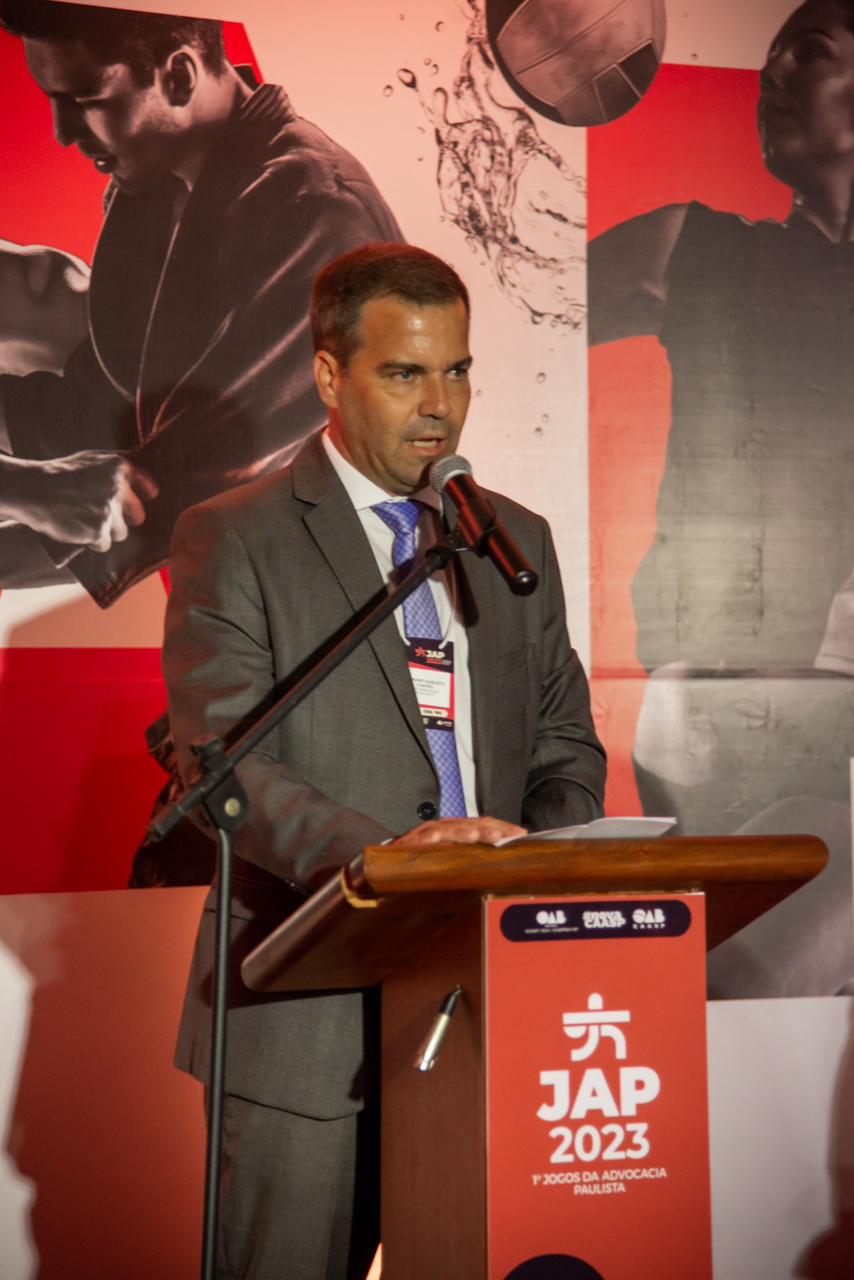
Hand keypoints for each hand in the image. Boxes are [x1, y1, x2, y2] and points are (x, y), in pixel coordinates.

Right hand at [1, 450, 158, 549]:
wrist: (32, 489)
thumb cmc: (58, 474)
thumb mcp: (89, 459)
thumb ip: (113, 468)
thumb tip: (138, 480)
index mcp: (118, 467)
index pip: (147, 486)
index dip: (146, 496)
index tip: (148, 500)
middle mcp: (118, 488)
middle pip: (137, 514)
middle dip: (126, 519)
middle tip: (109, 519)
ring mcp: (109, 510)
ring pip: (121, 532)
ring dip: (106, 532)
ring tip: (84, 522)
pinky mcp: (99, 530)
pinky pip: (104, 544)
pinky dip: (93, 542)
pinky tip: (78, 531)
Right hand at [391, 815, 525, 847]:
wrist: (390, 859)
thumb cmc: (425, 858)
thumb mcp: (452, 853)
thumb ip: (472, 853)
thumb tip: (501, 853)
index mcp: (457, 828)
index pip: (483, 823)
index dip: (502, 827)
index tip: (521, 834)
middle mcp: (445, 827)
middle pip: (470, 825)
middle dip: (489, 831)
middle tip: (506, 837)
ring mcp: (428, 833)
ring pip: (448, 830)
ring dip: (463, 833)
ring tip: (477, 836)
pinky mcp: (411, 843)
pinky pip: (420, 840)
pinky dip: (428, 839)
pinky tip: (436, 839)